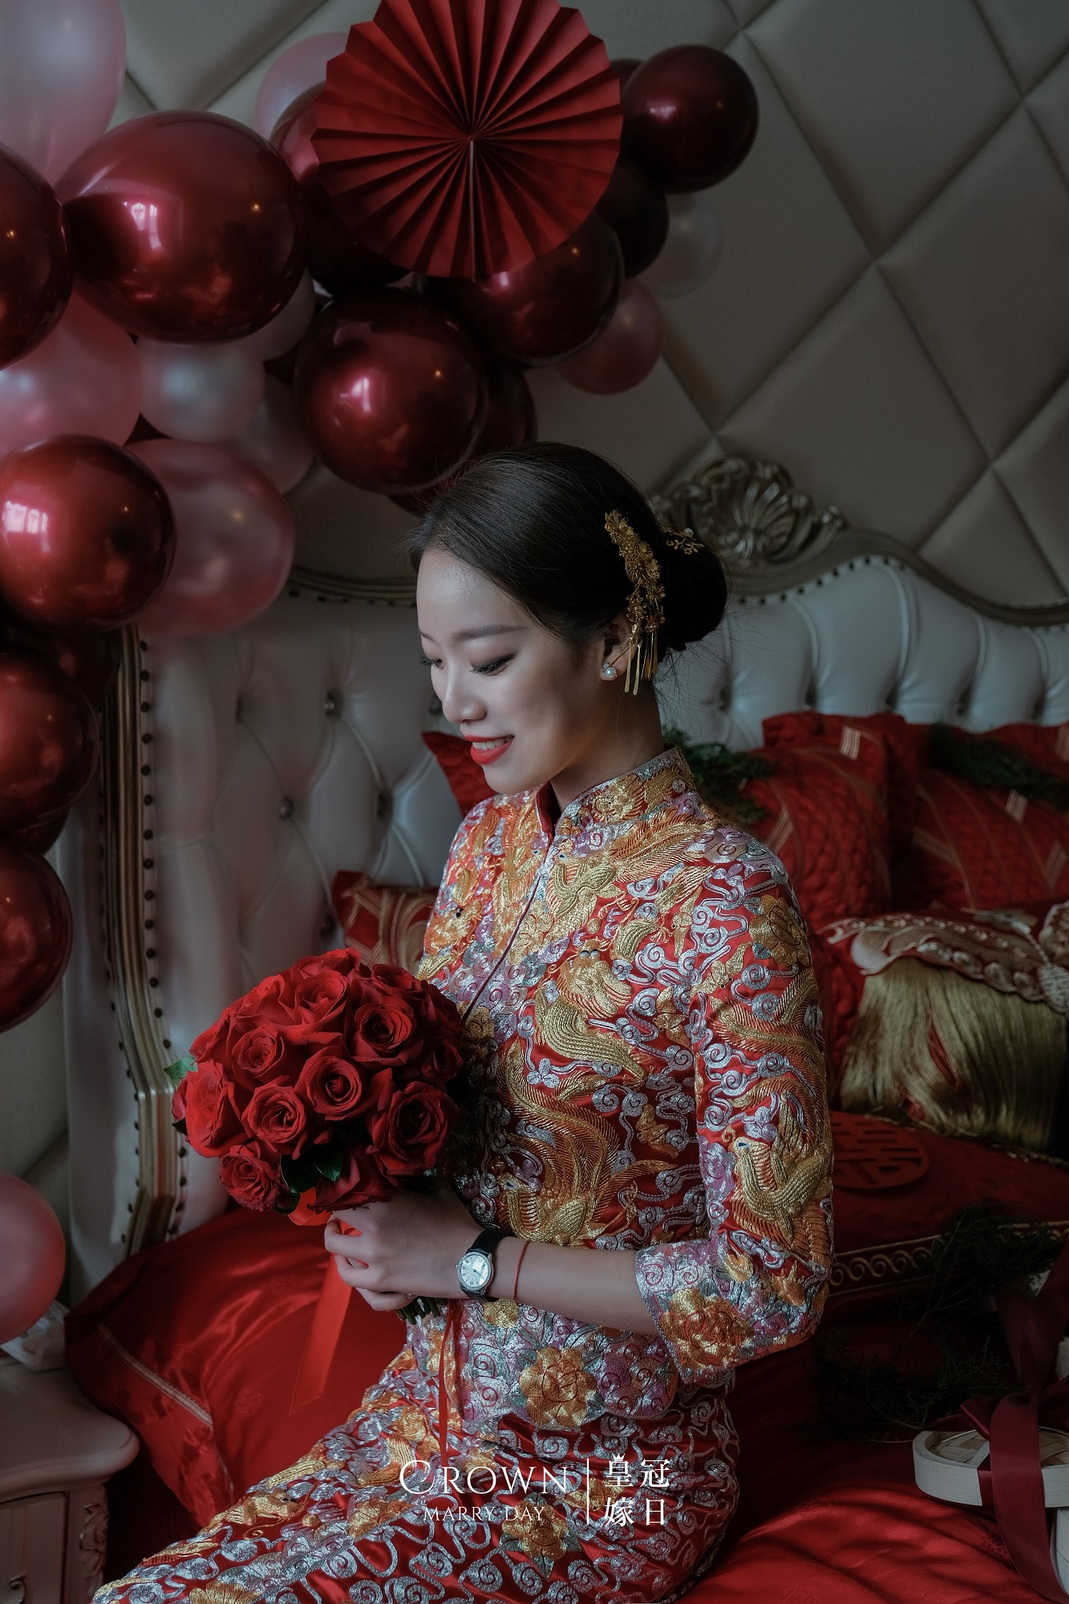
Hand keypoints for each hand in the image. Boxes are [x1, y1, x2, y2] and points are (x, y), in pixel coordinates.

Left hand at [323, 1181, 480, 1312]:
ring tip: (338, 1236)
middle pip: (336, 1216)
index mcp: (386, 1201)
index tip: (346, 1190)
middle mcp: (372, 1227)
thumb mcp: (438, 1191)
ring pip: (334, 1247)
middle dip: (336, 1213)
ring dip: (334, 1239)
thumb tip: (407, 1170)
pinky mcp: (379, 1281)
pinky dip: (345, 1269)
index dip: (344, 1189)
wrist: (470, 1261)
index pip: (350, 1190)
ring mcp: (373, 1257)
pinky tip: (348, 1263)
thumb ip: (417, 1180)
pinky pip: (348, 1277)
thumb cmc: (456, 1223)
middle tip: (341, 1212)